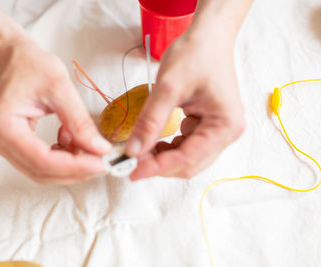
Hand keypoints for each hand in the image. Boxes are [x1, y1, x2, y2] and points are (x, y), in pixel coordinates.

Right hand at [0, 41, 111, 184]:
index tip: (101, 163)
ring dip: (69, 166)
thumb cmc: (29, 65)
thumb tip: (99, 149)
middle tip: (101, 162)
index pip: (42, 160)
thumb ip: (79, 122)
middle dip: (75, 171)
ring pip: (41, 171)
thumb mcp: (60, 88)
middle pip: (41, 171)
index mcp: (3, 126)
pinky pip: (40, 161)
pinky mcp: (13, 144)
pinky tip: (72, 139)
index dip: (75, 167)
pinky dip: (61, 157)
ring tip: (89, 148)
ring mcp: (3, 145)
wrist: (12, 56)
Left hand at [126, 32, 244, 179]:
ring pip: (187, 158)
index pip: (188, 158)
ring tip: (139, 150)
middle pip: (189, 163)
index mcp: (225, 125)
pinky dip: (168, 147)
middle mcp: (227, 132)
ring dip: (162, 158)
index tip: (132, 171)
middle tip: (131, 161)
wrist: (207, 36)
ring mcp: (219, 130)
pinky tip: (153, 141)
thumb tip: (133, 150)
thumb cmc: (195, 54)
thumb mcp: (168, 88)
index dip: (158, 167)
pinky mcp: (209, 125)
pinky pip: (187, 146)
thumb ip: (150, 122)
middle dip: (159, 165)